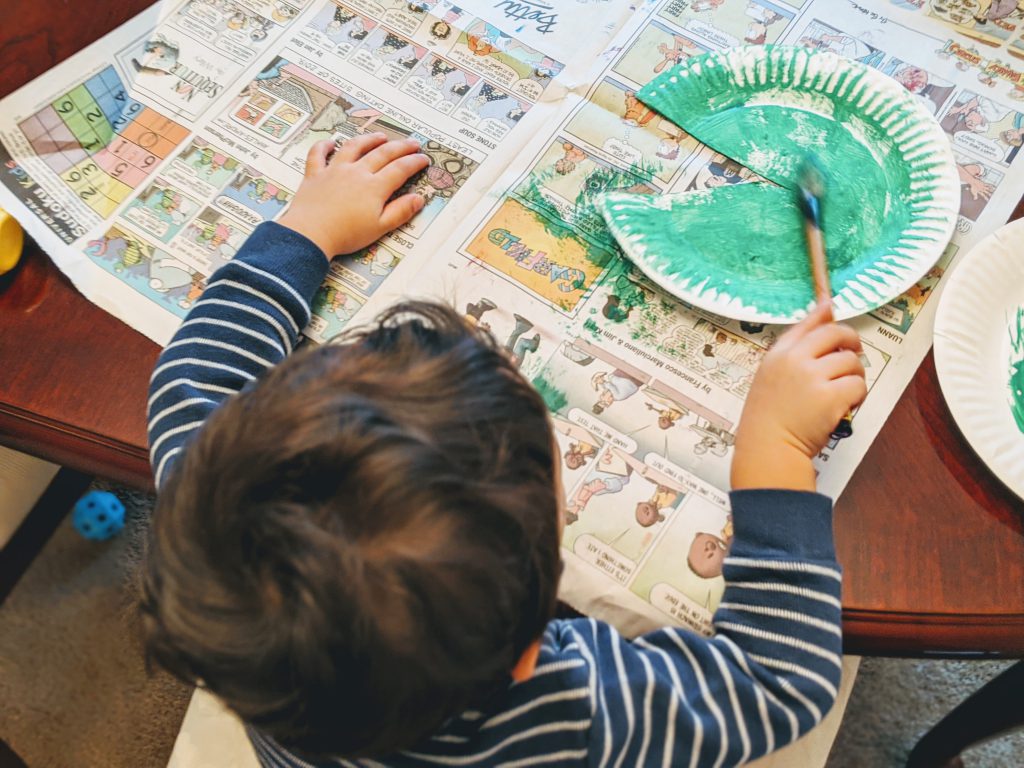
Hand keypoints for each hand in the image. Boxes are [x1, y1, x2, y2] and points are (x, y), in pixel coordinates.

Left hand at [277, 134, 429, 257]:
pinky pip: (318, 154)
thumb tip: (418, 199)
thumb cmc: (346, 235)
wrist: (310, 234)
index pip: (400, 169)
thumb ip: (400, 212)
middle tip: (412, 142)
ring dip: (369, 139)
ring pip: (354, 147)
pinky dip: (324, 146)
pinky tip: (330, 142)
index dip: (414, 162)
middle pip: (382, 153)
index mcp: (374, 187)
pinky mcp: (315, 174)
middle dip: (400, 146)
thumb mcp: (380, 227)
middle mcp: (357, 173)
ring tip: (380, 136)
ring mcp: (334, 171)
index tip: (423, 158)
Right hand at [731, 302, 866, 491]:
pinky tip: (845, 405)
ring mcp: (812, 377)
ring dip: (855, 376)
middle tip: (853, 354)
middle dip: (851, 342)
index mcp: (778, 354)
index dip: (824, 314)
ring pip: (852, 362)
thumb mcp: (769, 376)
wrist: (767, 448)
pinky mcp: (830, 397)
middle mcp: (794, 360)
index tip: (832, 309)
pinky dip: (857, 396)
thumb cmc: (767, 417)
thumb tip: (815, 324)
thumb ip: (791, 352)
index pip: (807, 324)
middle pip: (836, 334)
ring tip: (844, 391)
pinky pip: (858, 386)